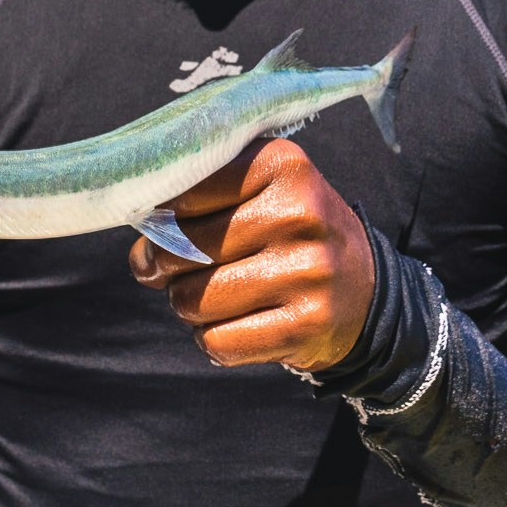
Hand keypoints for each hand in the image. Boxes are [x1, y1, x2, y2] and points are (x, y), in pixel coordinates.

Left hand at [128, 138, 374, 370]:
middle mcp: (300, 213)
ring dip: (190, 306)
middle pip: (183, 250)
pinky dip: (214, 340)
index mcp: (282, 164)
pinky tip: (239, 324)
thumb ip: (196, 201)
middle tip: (185, 269)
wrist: (365, 290)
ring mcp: (308, 272)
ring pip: (193, 300)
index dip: (158, 219)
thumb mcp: (259, 190)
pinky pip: (218, 342)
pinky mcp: (308, 324)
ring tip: (220, 295)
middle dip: (169, 267)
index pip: (182, 193)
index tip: (163, 228)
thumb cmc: (289, 234)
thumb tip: (142, 255)